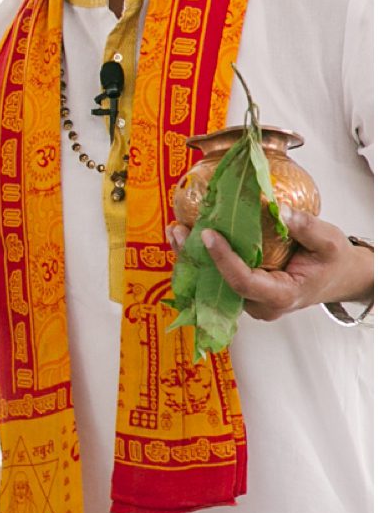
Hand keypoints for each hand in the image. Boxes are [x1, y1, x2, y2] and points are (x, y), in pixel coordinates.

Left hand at [168, 211, 373, 320]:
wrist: (337, 277)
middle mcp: (260, 304)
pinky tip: (187, 236)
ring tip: (175, 229)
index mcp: (282, 296)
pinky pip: (216, 277)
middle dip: (196, 257)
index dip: (223, 260)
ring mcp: (249, 301)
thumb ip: (304, 227)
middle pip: (220, 284)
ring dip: (192, 256)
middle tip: (178, 229)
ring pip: (213, 282)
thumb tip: (276, 208)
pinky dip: (202, 257)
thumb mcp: (329, 241)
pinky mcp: (242, 291)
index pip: (244, 283)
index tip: (208, 235)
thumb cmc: (333, 261)